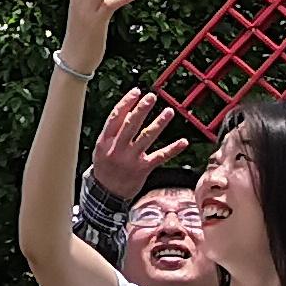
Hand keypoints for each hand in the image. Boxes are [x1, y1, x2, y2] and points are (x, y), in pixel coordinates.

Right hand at [90, 86, 193, 204]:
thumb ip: (115, 131)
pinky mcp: (143, 169)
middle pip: (130, 125)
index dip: (126, 103)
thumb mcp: (102, 148)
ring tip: (169, 112)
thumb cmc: (105, 166)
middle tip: (152, 97)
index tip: (136, 91)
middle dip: (141, 109)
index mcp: (105, 141)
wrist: (105, 194)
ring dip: (159, 124)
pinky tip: (183, 142)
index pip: (115, 117)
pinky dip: (172, 149)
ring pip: (146, 138)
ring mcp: (130, 160)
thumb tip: (131, 112)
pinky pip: (160, 157)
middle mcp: (117, 149)